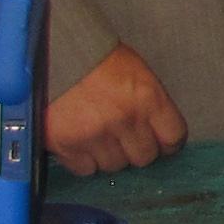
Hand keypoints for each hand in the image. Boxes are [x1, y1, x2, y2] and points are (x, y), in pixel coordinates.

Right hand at [47, 44, 186, 175]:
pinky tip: (79, 142)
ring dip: (109, 155)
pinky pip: (85, 169)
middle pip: (144, 157)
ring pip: (114, 165)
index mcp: (147, 97)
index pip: (173, 137)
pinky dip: (83, 160)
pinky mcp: (66, 145)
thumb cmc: (95, 58)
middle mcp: (124, 119)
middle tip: (124, 137)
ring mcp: (95, 135)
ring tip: (98, 136)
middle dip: (136, 148)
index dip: (166, 142)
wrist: (50, 54)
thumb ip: (149, 103)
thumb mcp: (134, 71)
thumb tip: (157, 133)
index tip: (159, 141)